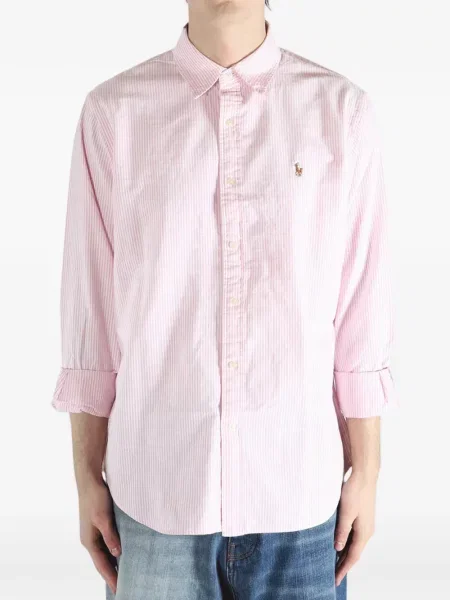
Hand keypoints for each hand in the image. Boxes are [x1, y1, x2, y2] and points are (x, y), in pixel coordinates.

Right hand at [78, 478, 121, 594]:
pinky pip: (107, 543)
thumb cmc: (95, 497)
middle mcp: (90, 539)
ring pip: (105, 553)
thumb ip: (110, 535)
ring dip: (114, 563)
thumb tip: (117, 553)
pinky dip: (114, 551)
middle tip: (124, 587)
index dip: (111, 577)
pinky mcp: (99, 524)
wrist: (89, 480)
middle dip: (112, 574)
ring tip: (125, 574)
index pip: (102, 565)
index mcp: (89, 540)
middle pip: (103, 561)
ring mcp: (94, 532)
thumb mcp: (104, 517)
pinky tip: (122, 553)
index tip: (119, 590)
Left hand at [334, 472, 376, 585]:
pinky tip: (340, 542)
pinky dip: (348, 543)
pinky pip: (355, 535)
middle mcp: (367, 530)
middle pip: (355, 552)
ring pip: (355, 544)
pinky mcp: (363, 516)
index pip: (353, 556)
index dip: (344, 568)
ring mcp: (366, 523)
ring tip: (335, 561)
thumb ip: (342, 531)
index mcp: (364, 532)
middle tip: (333, 574)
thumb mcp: (345, 513)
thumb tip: (338, 548)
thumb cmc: (355, 492)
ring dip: (346, 553)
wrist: (364, 475)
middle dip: (345, 563)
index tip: (336, 579)